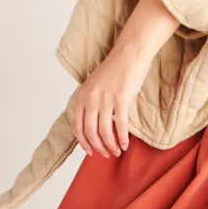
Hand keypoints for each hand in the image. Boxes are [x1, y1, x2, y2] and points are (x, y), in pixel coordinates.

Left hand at [71, 0, 178, 158]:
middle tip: (106, 155)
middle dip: (98, 147)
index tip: (90, 151)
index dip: (83, 142)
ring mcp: (105, 98)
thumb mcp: (96, 85)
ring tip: (117, 152)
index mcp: (82, 95)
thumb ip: (92, 102)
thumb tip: (96, 124)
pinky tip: (125, 145)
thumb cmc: (116, 70)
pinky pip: (120, 126)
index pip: (77, 125)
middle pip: (90, 132)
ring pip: (104, 131)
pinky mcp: (120, 99)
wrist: (130, 54)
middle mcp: (91, 97)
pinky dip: (121, 139)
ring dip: (110, 146)